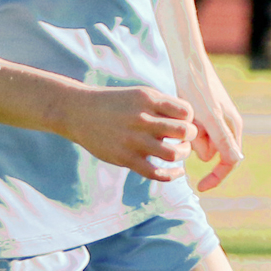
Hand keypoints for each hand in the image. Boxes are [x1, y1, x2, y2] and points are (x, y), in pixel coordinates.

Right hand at [57, 84, 194, 182]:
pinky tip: (178, 171)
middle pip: (184, 132)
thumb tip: (191, 122)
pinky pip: (156, 173)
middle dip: (190, 136)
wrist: (80, 112)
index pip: (186, 111)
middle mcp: (142, 119)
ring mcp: (133, 140)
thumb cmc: (115, 104)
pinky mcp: (126, 158)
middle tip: (185, 137)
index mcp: (148, 99)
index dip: (190, 119)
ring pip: (173, 154)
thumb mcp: (139, 95)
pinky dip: (172, 175)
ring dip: (182, 154)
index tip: (183, 122)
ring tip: (179, 151)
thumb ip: (163, 106)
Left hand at [184, 65, 244, 191]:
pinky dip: (187, 129)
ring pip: (202, 142)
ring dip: (192, 136)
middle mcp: (228, 125)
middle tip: (188, 127)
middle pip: (212, 152)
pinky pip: (195, 132)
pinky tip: (180, 115)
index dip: (216, 177)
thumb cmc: (198, 89)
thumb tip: (235, 160)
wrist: (188, 63)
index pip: (229, 162)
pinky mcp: (204, 114)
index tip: (200, 187)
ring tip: (185, 117)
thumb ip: (221, 139)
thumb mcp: (208, 116)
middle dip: (199, 146)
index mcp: (233, 128)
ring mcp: (216, 120)